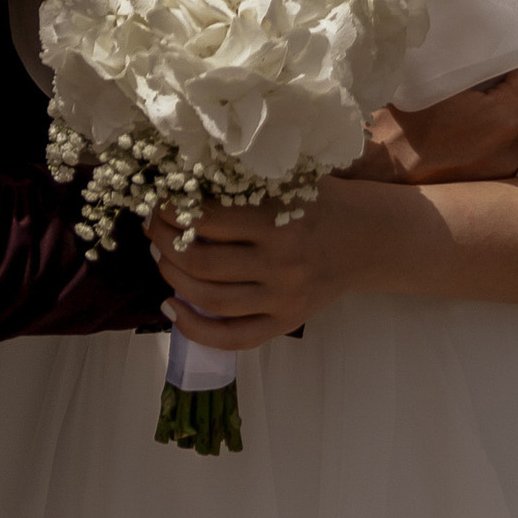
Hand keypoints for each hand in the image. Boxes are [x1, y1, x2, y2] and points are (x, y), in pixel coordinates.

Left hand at [143, 192, 347, 347]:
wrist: (366, 238)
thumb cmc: (318, 200)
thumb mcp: (285, 179)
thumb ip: (242, 182)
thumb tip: (181, 181)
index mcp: (277, 220)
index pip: (208, 219)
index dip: (173, 211)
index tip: (155, 199)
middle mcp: (279, 263)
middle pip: (203, 262)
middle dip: (165, 244)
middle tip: (151, 228)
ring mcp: (282, 298)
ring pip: (211, 299)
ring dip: (173, 279)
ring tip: (159, 258)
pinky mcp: (285, 323)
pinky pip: (234, 337)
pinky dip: (197, 330)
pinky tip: (172, 309)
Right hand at [349, 60, 517, 186]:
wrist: (376, 175)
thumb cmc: (398, 120)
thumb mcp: (433, 78)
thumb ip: (472, 64)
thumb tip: (500, 54)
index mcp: (505, 118)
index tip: (504, 48)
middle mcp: (514, 149)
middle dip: (510, 86)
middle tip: (481, 76)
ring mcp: (505, 171)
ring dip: (502, 113)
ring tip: (469, 106)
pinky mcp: (493, 185)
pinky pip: (505, 149)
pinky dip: (492, 136)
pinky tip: (464, 132)